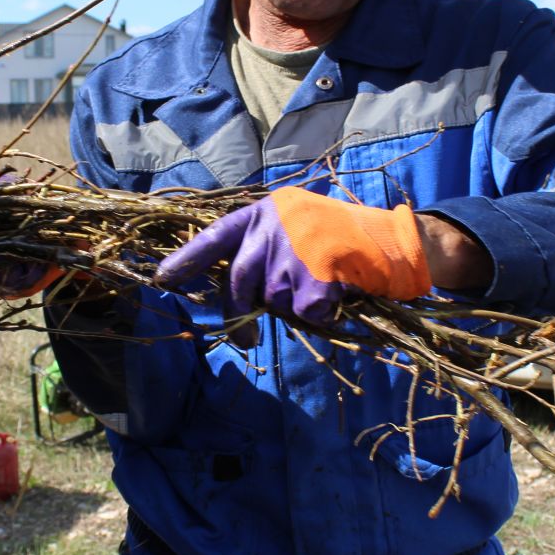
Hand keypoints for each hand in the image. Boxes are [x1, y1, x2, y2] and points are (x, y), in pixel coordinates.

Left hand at [155, 187, 431, 322]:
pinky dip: (320, 316)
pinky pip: (304, 314)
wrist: (392, 239)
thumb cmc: (341, 238)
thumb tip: (237, 298)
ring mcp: (295, 250)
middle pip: (238, 281)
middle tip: (245, 341)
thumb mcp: (295, 228)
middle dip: (237, 316)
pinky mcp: (319, 274)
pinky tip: (338, 295)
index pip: (214, 239)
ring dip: (294, 307)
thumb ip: (263, 250)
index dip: (187, 261)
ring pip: (274, 301)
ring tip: (322, 287)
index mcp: (263, 213)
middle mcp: (273, 227)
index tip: (162, 281)